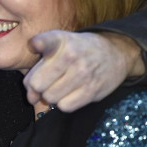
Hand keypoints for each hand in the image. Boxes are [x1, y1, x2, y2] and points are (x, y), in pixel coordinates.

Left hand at [24, 30, 144, 111]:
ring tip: (59, 87)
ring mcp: (83, 74)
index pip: (45, 41)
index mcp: (60, 40)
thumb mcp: (59, 43)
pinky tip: (69, 94)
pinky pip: (65, 106)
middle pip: (37, 84)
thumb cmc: (78, 50)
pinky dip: (63, 103)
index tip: (35, 45)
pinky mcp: (92, 90)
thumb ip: (38, 65)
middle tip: (45, 83)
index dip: (38, 44)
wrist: (115, 53)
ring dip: (50, 96)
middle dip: (37, 87)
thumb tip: (31, 97)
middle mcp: (71, 55)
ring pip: (50, 97)